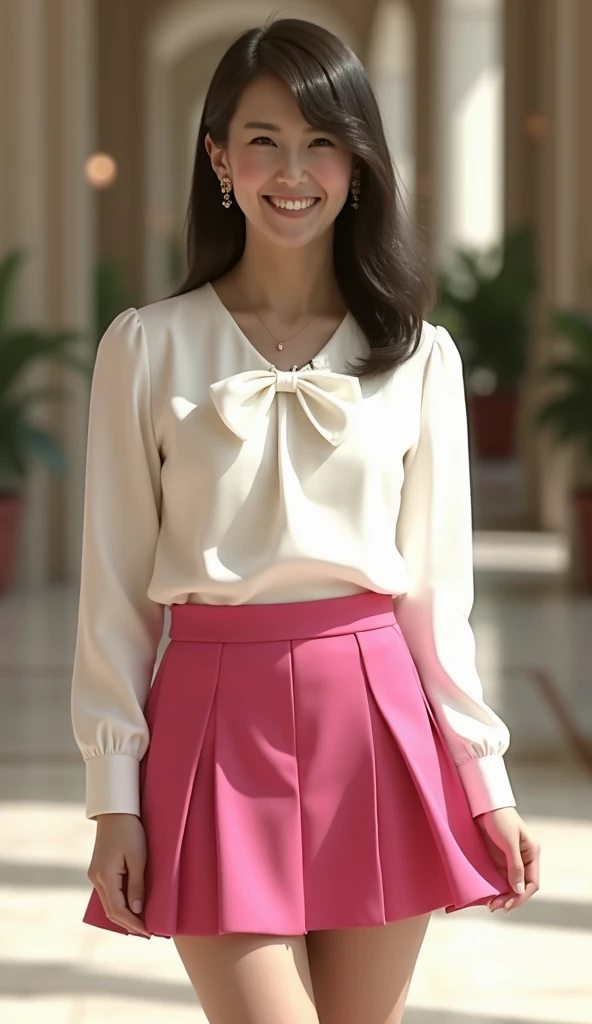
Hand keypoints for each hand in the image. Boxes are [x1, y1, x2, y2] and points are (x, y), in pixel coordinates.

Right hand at [87, 812, 150, 936]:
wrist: (115, 812)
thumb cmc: (130, 832)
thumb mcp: (138, 858)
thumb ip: (136, 885)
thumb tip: (137, 910)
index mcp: (105, 877)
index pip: (118, 910)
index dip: (133, 924)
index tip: (149, 932)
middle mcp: (96, 879)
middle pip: (111, 911)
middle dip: (128, 924)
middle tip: (147, 934)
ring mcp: (95, 875)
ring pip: (108, 904)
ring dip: (123, 916)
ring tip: (140, 925)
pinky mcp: (98, 870)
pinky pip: (108, 894)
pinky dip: (118, 904)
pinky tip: (130, 908)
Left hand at [474, 806, 539, 913]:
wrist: (484, 804)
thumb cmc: (500, 818)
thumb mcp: (509, 842)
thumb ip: (515, 865)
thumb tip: (519, 889)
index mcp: (532, 853)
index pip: (532, 882)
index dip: (521, 896)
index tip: (508, 906)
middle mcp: (524, 859)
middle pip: (520, 886)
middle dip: (510, 899)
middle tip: (495, 908)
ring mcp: (511, 859)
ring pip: (509, 884)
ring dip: (502, 896)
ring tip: (490, 905)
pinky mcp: (499, 858)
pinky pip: (499, 877)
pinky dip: (495, 887)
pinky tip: (488, 894)